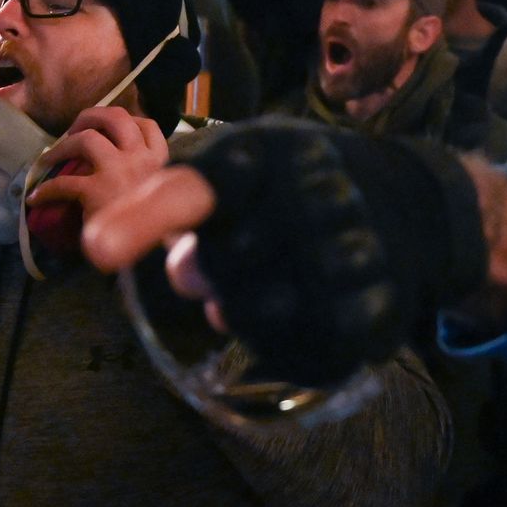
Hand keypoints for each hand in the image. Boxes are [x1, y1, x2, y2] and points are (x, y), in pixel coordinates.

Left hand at [29, 107, 170, 218]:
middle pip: (116, 118)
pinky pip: (64, 182)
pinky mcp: (96, 189)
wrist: (152, 253)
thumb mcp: (159, 198)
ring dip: (63, 145)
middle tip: (75, 130)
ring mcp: (118, 170)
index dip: (128, 120)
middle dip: (92, 116)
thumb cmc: (157, 231)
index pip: (148, 126)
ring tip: (49, 157)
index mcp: (159, 162)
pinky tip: (37, 197)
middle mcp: (141, 159)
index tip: (110, 128)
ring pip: (87, 138)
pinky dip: (47, 189)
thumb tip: (124, 182)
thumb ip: (147, 183)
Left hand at [86, 119, 486, 385]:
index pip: (201, 185)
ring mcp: (353, 251)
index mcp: (269, 152)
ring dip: (246, 311)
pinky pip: (300, 354)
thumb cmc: (297, 184)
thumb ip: (187, 206)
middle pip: (219, 268)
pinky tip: (307, 308)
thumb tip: (181, 271)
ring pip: (253, 317)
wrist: (410, 202)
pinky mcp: (380, 306)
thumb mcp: (242, 169)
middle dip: (214, 272)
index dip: (147, 215)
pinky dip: (287, 343)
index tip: (96, 247)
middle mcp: (315, 196)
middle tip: (247, 253)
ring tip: (278, 281)